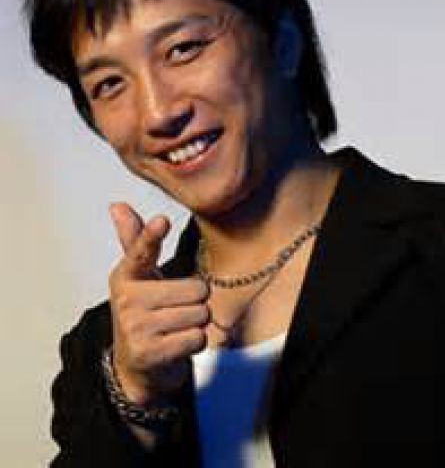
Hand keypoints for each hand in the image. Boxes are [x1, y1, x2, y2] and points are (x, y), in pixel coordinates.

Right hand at [108, 202, 208, 406]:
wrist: (136, 366)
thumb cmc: (145, 313)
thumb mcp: (140, 277)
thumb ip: (136, 241)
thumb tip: (117, 205)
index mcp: (125, 276)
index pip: (141, 251)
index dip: (152, 235)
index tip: (162, 221)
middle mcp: (126, 300)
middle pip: (196, 288)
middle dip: (196, 301)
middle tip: (177, 310)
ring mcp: (135, 328)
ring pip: (200, 313)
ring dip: (197, 323)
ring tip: (176, 327)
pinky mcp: (149, 352)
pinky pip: (197, 337)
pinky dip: (195, 342)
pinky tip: (177, 344)